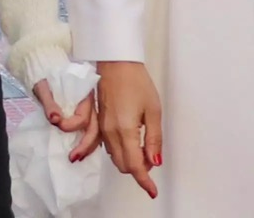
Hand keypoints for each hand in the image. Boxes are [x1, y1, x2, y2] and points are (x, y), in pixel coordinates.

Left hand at [33, 80, 100, 162]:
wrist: (48, 74)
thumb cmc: (47, 81)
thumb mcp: (43, 88)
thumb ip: (49, 103)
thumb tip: (55, 119)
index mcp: (84, 94)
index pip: (83, 117)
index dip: (70, 125)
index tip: (56, 125)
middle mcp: (91, 104)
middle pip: (96, 128)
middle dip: (86, 145)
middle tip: (72, 158)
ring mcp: (91, 111)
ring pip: (98, 132)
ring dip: (89, 147)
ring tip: (77, 158)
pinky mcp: (87, 117)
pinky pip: (94, 132)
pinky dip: (89, 144)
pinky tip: (81, 153)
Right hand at [97, 61, 161, 198]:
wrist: (115, 62)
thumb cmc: (136, 81)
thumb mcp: (154, 109)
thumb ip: (154, 139)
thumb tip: (154, 162)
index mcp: (125, 130)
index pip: (135, 166)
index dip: (145, 181)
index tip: (153, 191)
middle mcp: (110, 133)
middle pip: (124, 165)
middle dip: (139, 169)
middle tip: (152, 157)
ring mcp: (102, 128)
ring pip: (115, 157)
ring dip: (129, 159)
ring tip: (144, 146)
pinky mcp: (98, 122)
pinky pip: (106, 146)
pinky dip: (119, 151)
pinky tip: (129, 143)